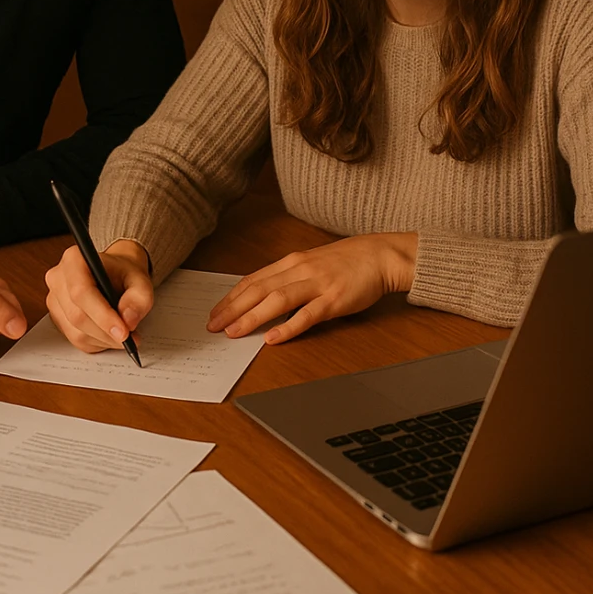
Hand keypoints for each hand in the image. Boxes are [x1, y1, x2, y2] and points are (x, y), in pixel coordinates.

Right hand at [45, 239, 152, 353]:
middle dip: (106, 332)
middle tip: (130, 337)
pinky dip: (97, 343)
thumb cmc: (123, 273)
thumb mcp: (141, 280)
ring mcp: (55, 300)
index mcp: (74, 260)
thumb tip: (128, 320)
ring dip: (104, 340)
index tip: (123, 332)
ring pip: (76, 332)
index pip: (81, 293)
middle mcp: (58, 279)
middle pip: (77, 316)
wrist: (115, 273)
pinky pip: (76, 340)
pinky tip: (110, 334)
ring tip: (124, 335)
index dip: (102, 316)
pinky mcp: (57, 318)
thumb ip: (139, 298)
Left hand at [207, 233, 417, 344]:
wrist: (379, 255)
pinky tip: (273, 338)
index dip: (230, 298)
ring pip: (277, 300)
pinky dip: (288, 327)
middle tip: (213, 327)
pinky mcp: (334, 299)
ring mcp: (317, 284)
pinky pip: (308, 315)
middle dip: (232, 309)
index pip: (252, 280)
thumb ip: (288, 278)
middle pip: (258, 290)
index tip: (214, 313)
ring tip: (234, 332)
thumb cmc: (345, 262)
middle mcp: (299, 270)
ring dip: (252, 317)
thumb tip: (261, 298)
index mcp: (291, 262)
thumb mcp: (310, 264)